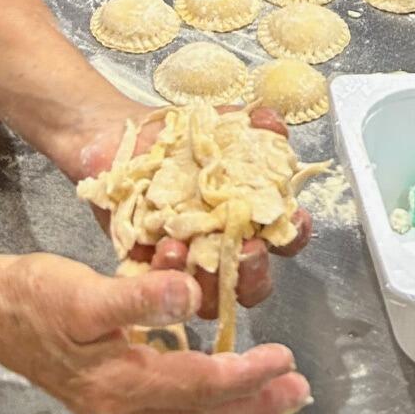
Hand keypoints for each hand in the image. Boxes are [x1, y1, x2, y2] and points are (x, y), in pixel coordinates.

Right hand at [0, 250, 310, 413]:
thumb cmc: (32, 295)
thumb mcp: (83, 292)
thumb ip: (138, 299)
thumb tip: (191, 296)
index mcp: (120, 384)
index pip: (198, 384)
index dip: (243, 374)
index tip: (283, 359)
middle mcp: (121, 404)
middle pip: (200, 411)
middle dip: (253, 402)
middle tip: (299, 390)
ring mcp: (113, 401)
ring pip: (187, 409)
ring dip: (233, 399)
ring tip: (275, 386)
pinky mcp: (107, 386)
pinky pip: (169, 396)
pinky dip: (202, 388)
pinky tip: (216, 370)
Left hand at [75, 106, 313, 316]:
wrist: (120, 136)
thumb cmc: (176, 135)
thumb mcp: (216, 120)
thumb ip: (251, 122)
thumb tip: (274, 126)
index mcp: (249, 212)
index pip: (284, 234)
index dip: (294, 232)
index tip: (292, 221)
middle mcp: (222, 243)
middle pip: (253, 279)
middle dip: (254, 271)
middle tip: (246, 250)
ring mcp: (186, 259)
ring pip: (207, 293)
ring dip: (205, 282)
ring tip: (186, 249)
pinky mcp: (147, 267)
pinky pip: (159, 286)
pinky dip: (163, 274)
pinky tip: (162, 248)